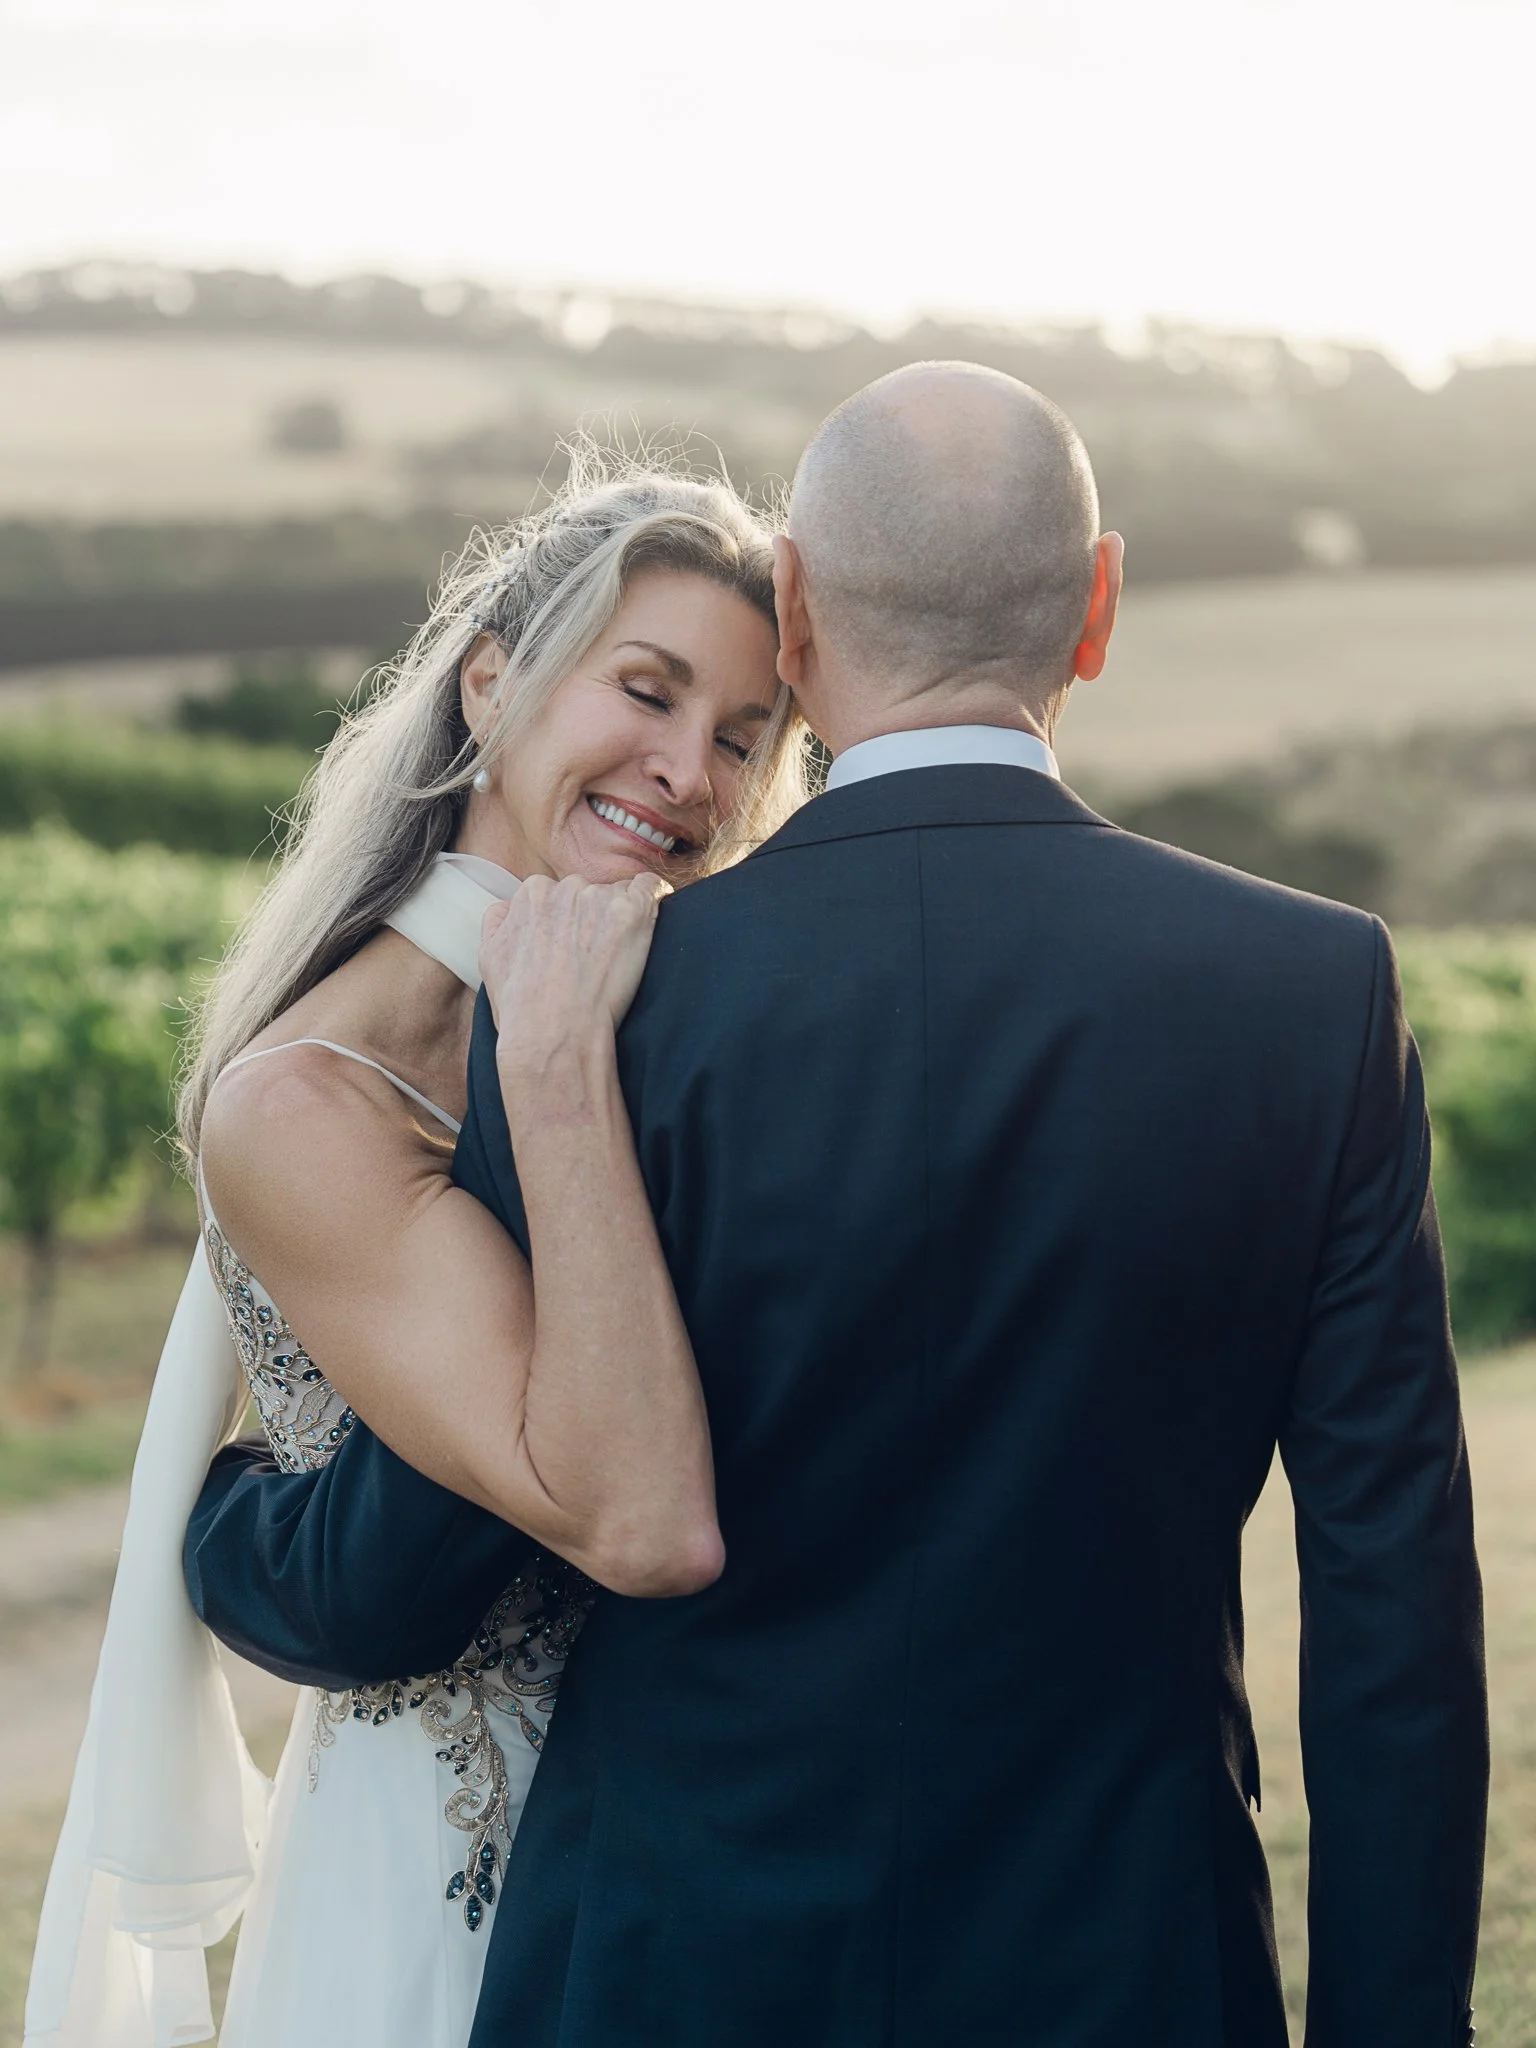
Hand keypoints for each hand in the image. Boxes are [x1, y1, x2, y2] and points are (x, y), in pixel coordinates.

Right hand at [479, 873, 669, 1076]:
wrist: (554, 1033)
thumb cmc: (523, 1007)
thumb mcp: (491, 958)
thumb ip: (499, 922)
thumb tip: (508, 908)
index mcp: (532, 894)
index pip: (559, 892)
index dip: (569, 920)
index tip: (575, 946)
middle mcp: (565, 888)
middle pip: (589, 892)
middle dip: (594, 916)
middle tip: (595, 956)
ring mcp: (600, 898)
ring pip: (619, 895)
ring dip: (621, 918)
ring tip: (616, 957)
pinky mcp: (633, 913)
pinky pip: (653, 889)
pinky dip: (654, 901)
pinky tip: (647, 926)